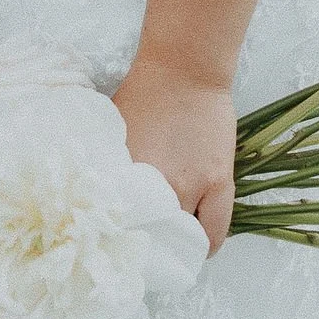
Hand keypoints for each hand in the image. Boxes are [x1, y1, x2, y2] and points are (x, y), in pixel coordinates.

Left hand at [114, 58, 235, 253]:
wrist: (183, 69)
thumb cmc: (142, 94)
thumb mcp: (112, 135)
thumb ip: (110, 169)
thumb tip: (100, 198)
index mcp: (124, 177)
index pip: (116, 229)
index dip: (117, 243)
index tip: (117, 248)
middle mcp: (155, 188)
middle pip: (149, 238)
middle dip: (145, 247)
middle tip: (143, 249)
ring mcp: (190, 187)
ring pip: (182, 239)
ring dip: (177, 247)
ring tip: (172, 248)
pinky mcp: (218, 181)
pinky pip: (215, 230)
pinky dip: (206, 244)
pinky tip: (199, 246)